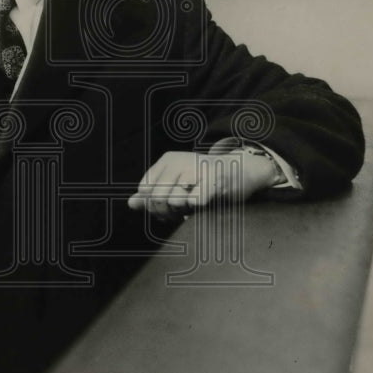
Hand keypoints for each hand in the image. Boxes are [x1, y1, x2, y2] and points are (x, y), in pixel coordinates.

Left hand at [127, 149, 279, 224]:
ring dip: (180, 213)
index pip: (145, 189)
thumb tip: (130, 203)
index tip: (166, 208)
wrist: (242, 171)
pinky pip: (194, 202)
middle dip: (165, 213)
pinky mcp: (213, 181)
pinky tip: (201, 207)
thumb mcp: (176, 182)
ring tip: (190, 208)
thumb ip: (153, 193)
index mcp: (167, 160)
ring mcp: (196, 169)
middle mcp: (179, 161)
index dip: (152, 205)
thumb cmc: (205, 179)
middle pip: (156, 198)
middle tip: (179, 212)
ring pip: (172, 201)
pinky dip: (196, 210)